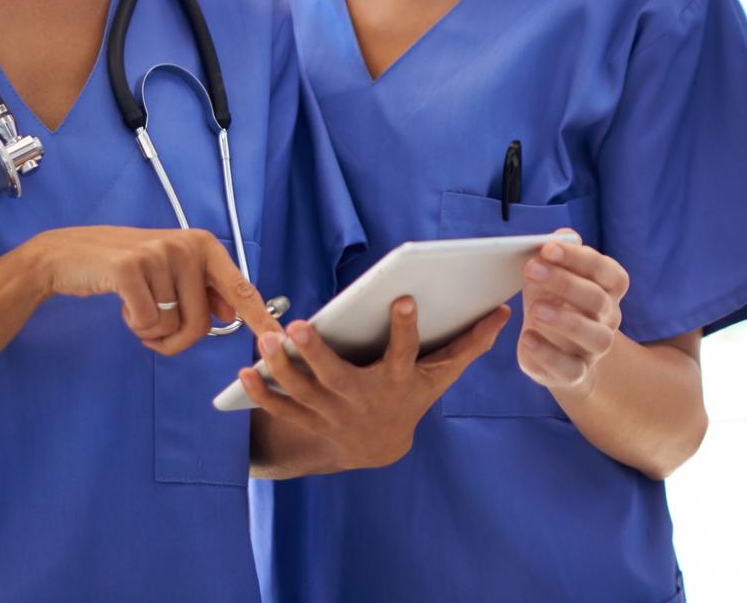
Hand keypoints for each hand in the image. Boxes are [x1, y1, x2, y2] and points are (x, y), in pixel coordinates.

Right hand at [23, 226, 281, 355]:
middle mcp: (187, 245)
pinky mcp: (130, 269)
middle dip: (176, 339)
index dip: (260, 318)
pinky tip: (122, 302)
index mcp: (204, 245)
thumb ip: (202, 288)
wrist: (69, 255)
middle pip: (201, 323)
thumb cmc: (125, 268)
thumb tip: (232, 311)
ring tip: (135, 305)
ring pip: (173, 326)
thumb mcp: (170, 270)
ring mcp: (159, 254)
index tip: (279, 339)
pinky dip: (135, 325)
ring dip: (151, 331)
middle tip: (152, 327)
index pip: (240, 288)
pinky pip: (147, 322)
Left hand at [236, 298, 509, 470]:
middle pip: (337, 377)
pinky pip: (282, 409)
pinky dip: (262, 394)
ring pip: (303, 392)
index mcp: (397, 381)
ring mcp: (332, 413)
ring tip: (265, 341)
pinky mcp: (309, 419)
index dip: (406, 329)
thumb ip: (469, 343)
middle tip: (298, 326)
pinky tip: (244, 372)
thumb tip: (502, 312)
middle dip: (316, 354)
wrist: (380, 447)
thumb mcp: (442, 374)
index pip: (405, 354)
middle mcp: (362, 399)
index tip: (404, 299)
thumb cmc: (412, 396)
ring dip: (281, 369)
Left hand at [517, 231, 627, 395]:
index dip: (580, 258)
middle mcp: (608, 318)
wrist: (553, 350)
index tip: (548, 248)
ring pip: (597, 337)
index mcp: (608, 289)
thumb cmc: (553, 301)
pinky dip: (548, 354)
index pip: (607, 271)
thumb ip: (559, 253)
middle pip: (599, 300)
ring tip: (534, 310)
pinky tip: (527, 338)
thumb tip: (564, 236)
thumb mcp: (553, 275)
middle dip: (565, 283)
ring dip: (566, 321)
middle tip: (531, 270)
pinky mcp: (577, 373)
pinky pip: (571, 369)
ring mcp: (595, 349)